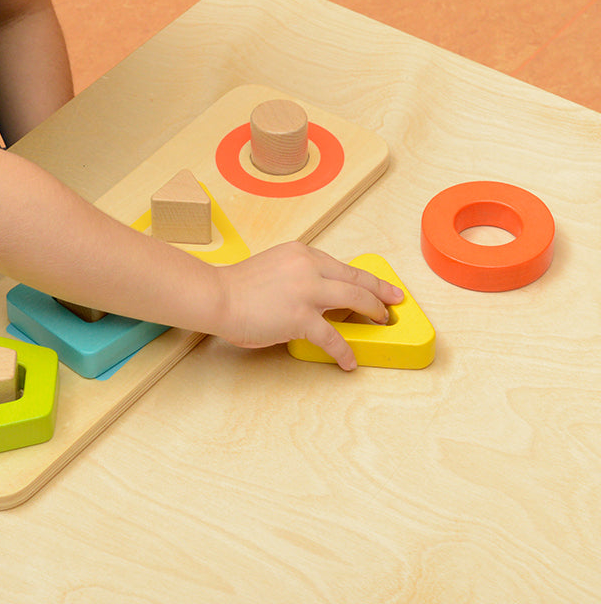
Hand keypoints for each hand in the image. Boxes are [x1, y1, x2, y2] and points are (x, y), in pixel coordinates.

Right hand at [212, 242, 403, 369]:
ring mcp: (308, 291)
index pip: (341, 266)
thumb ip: (297, 275)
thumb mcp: (274, 266)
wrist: (217, 295)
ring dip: (373, 313)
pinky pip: (333, 337)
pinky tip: (350, 361)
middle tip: (395, 301)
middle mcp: (309, 267)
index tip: (377, 285)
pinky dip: (345, 351)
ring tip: (382, 324)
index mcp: (301, 253)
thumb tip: (317, 295)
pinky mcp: (302, 317)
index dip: (364, 278)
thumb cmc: (237, 286)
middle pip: (356, 279)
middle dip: (380, 292)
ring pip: (355, 300)